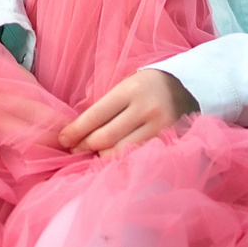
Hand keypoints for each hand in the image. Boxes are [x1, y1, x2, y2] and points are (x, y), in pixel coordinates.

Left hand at [59, 68, 196, 153]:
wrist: (184, 87)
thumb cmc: (145, 87)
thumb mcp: (124, 87)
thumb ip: (104, 107)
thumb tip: (76, 133)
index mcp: (130, 90)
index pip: (96, 115)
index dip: (76, 131)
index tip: (63, 140)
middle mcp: (146, 109)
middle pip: (106, 137)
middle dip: (85, 146)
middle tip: (74, 150)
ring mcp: (159, 127)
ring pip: (120, 152)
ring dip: (101, 156)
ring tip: (92, 154)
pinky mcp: (167, 141)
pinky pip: (137, 156)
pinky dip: (120, 159)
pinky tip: (112, 157)